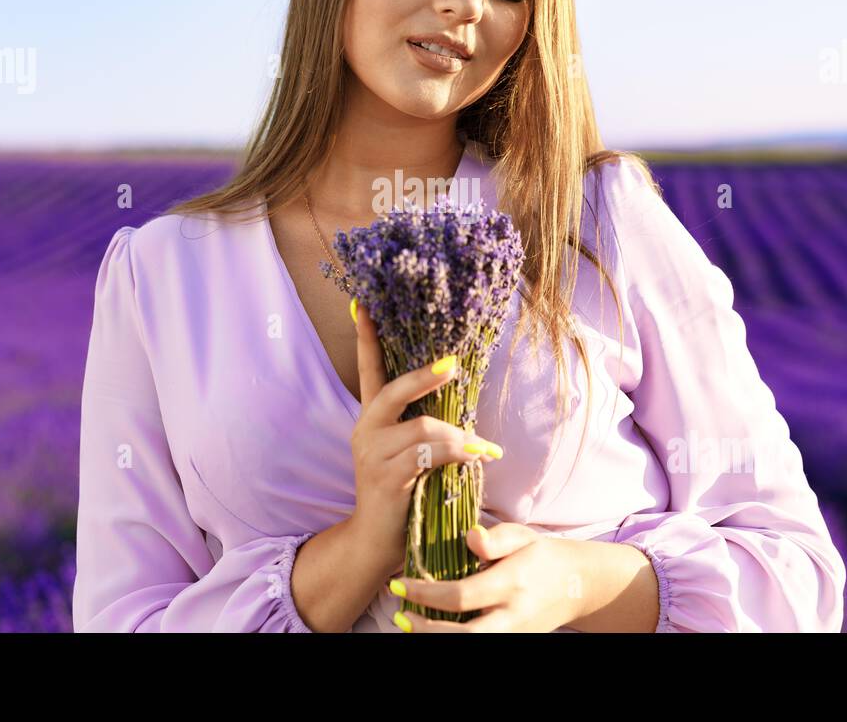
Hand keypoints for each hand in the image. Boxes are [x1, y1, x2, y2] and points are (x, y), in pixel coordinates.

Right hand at [346, 297, 503, 579]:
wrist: (376, 543)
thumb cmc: (402, 495)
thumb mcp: (410, 454)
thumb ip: (426, 427)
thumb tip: (464, 406)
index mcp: (371, 419)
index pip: (368, 371)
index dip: (366, 337)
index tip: (363, 303)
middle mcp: (366, 431)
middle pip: (393, 390)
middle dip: (424, 377)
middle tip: (453, 365)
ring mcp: (373, 454)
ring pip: (422, 427)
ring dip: (459, 436)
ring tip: (483, 448)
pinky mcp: (385, 478)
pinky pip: (428, 455)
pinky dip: (457, 454)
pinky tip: (477, 458)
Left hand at [388, 523, 583, 631]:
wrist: (576, 585)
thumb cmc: (540, 555)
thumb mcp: (522, 536)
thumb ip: (496, 537)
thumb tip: (470, 536)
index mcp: (511, 583)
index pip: (460, 595)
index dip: (424, 594)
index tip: (399, 584)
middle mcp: (512, 616)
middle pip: (463, 636)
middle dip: (425, 630)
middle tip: (399, 615)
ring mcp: (513, 635)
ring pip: (470, 647)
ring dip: (434, 640)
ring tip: (409, 624)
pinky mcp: (511, 643)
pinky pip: (476, 646)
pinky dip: (451, 639)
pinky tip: (431, 628)